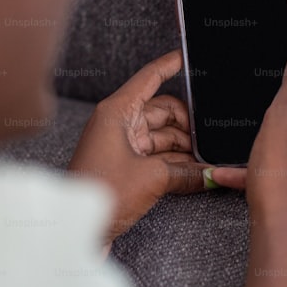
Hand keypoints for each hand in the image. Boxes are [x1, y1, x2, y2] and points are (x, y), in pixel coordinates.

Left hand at [68, 49, 209, 248]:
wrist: (74, 230)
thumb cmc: (100, 195)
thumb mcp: (151, 178)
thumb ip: (185, 171)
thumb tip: (209, 173)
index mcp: (117, 112)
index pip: (149, 78)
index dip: (169, 65)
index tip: (187, 55)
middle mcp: (118, 123)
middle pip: (163, 111)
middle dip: (189, 123)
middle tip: (213, 136)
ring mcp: (121, 145)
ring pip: (162, 136)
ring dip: (184, 147)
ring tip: (208, 159)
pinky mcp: (124, 166)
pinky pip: (156, 156)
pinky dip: (175, 163)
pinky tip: (196, 173)